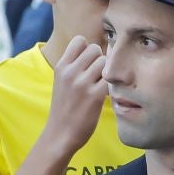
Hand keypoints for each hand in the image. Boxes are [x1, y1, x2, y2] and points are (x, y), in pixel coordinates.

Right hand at [38, 36, 108, 158]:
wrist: (60, 133)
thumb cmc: (65, 108)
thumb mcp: (62, 81)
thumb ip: (74, 66)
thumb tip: (95, 51)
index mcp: (61, 66)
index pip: (80, 40)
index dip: (89, 48)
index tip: (91, 62)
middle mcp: (70, 72)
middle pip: (95, 49)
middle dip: (101, 60)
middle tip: (99, 76)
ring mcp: (82, 84)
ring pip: (105, 62)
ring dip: (108, 72)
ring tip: (103, 85)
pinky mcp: (95, 96)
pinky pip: (111, 79)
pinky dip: (113, 85)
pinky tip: (107, 94)